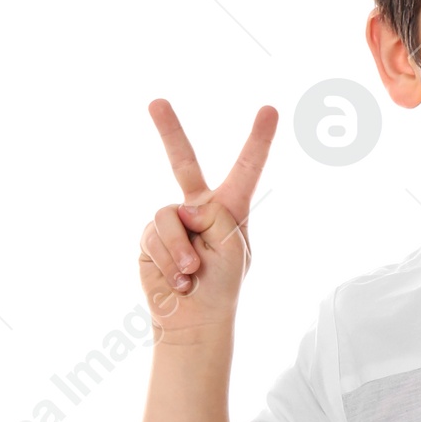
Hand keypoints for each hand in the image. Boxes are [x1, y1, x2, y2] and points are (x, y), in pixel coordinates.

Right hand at [139, 99, 277, 337]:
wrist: (195, 320)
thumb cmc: (222, 287)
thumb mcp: (232, 248)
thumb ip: (211, 217)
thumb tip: (178, 211)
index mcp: (230, 209)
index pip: (245, 169)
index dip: (258, 141)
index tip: (270, 110)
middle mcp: (199, 209)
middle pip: (183, 162)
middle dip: (169, 131)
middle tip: (155, 102)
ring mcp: (172, 222)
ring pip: (168, 216)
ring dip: (180, 249)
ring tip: (192, 272)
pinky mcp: (150, 238)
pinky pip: (154, 236)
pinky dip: (167, 259)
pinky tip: (178, 279)